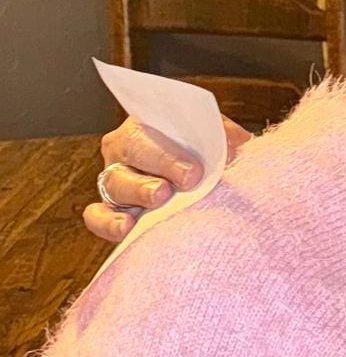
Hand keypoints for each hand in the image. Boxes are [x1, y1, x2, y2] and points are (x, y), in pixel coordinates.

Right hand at [84, 113, 251, 243]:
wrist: (206, 180)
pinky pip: (98, 216)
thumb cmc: (208, 155)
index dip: (168, 154)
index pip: (150, 132)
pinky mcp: (111, 211)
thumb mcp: (219, 139)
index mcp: (147, 126)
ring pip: (114, 183)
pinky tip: (127, 229)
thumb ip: (225, 137)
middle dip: (156, 169)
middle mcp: (126, 151)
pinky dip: (108, 223)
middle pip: (129, 153)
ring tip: (159, 201)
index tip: (194, 173)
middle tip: (180, 185)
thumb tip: (235, 143)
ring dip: (136, 193)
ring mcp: (117, 181)